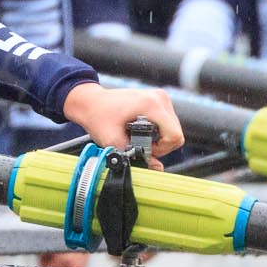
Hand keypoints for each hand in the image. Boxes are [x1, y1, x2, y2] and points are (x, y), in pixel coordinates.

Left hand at [59, 83, 183, 164]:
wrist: (90, 101)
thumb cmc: (98, 116)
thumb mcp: (113, 140)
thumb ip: (136, 157)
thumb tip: (157, 169)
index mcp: (151, 105)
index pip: (175, 135)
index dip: (162, 149)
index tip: (145, 149)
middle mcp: (160, 98)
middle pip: (176, 132)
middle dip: (160, 145)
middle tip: (139, 144)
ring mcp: (160, 97)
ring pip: (173, 128)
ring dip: (159, 138)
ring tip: (137, 137)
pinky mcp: (158, 100)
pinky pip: (167, 122)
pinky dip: (157, 131)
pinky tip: (141, 131)